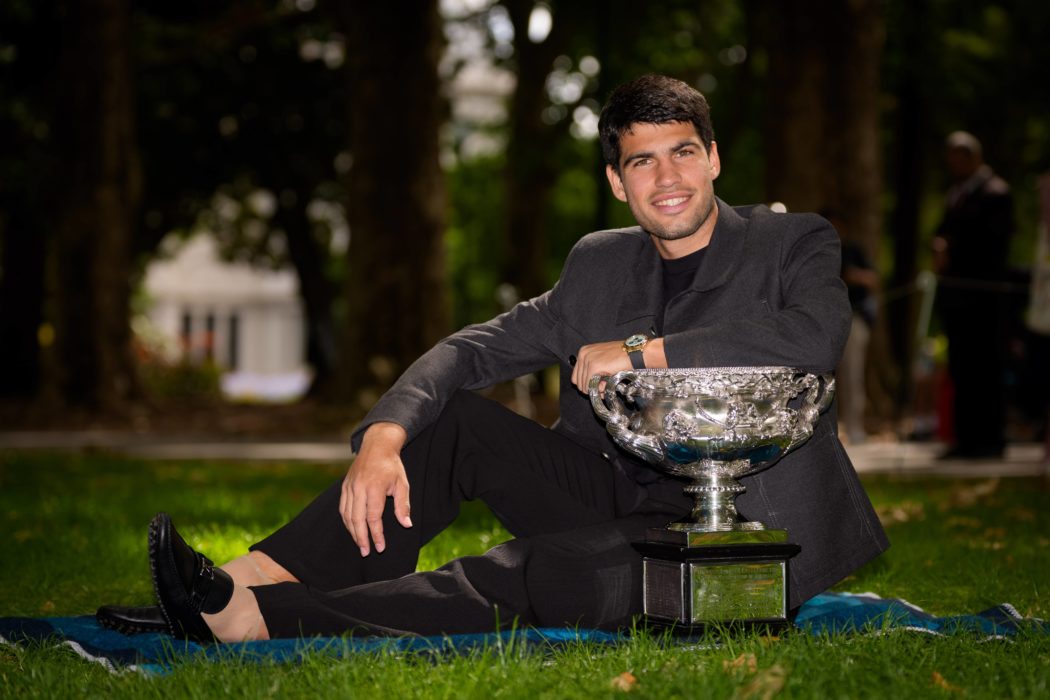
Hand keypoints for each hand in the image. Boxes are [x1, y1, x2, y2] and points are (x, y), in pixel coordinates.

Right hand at [339, 422, 411, 555]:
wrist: (377, 446)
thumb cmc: (392, 466)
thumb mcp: (403, 484)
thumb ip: (403, 505)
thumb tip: (406, 525)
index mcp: (375, 487)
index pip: (373, 517)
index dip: (376, 534)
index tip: (380, 547)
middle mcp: (359, 488)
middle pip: (357, 519)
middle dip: (362, 538)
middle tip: (367, 552)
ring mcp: (350, 487)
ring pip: (347, 515)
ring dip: (353, 532)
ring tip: (360, 545)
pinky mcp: (344, 486)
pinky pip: (342, 508)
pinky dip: (347, 521)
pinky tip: (352, 530)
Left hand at [571, 340, 631, 392]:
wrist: (634, 353)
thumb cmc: (622, 356)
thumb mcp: (603, 360)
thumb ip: (593, 371)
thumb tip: (589, 387)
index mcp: (583, 351)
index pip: (576, 375)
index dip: (585, 384)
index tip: (596, 385)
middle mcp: (583, 354)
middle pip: (578, 382)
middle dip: (590, 388)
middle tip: (603, 387)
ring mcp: (587, 360)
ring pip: (583, 385)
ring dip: (595, 389)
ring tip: (606, 385)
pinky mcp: (593, 366)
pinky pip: (589, 386)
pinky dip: (598, 389)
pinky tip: (606, 384)